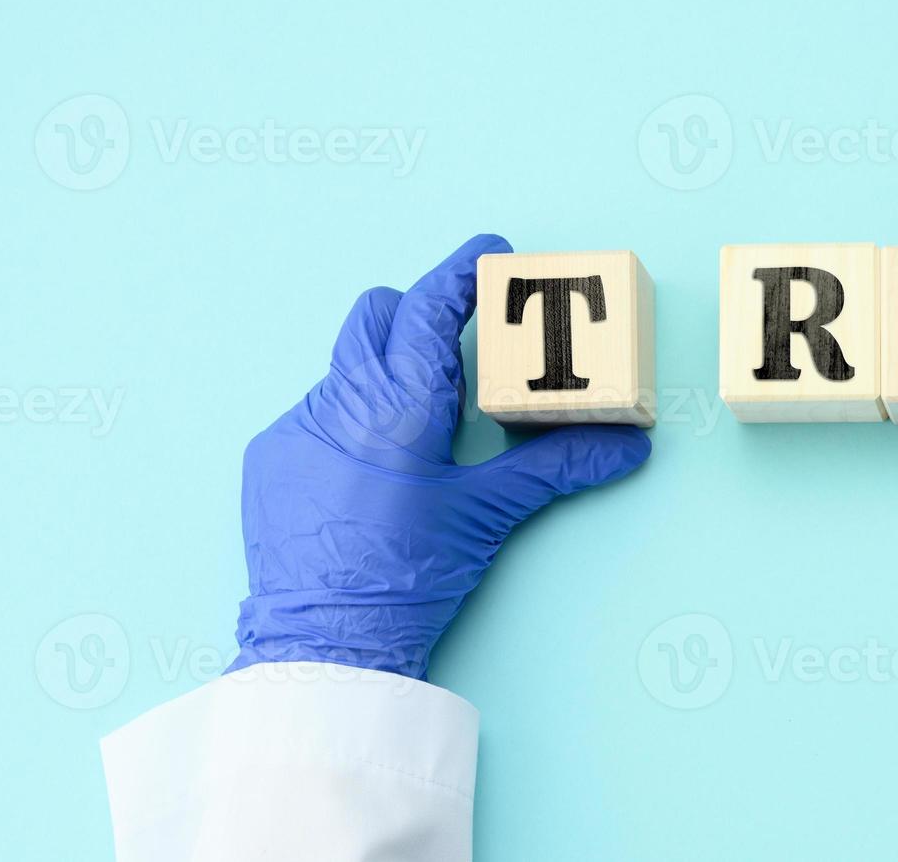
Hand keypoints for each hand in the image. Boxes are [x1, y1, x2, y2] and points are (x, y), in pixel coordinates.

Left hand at [228, 235, 650, 679]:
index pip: (432, 308)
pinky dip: (352, 418)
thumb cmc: (408, 577)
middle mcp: (339, 401)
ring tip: (423, 417)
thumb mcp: (488, 515)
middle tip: (458, 331)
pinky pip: (317, 411)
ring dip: (386, 371)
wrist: (324, 643)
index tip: (491, 254)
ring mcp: (296, 426)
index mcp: (399, 406)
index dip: (464, 272)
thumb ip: (555, 466)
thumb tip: (626, 444)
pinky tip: (377, 465)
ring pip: (346, 365)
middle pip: (377, 314)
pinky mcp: (272, 457)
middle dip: (418, 310)